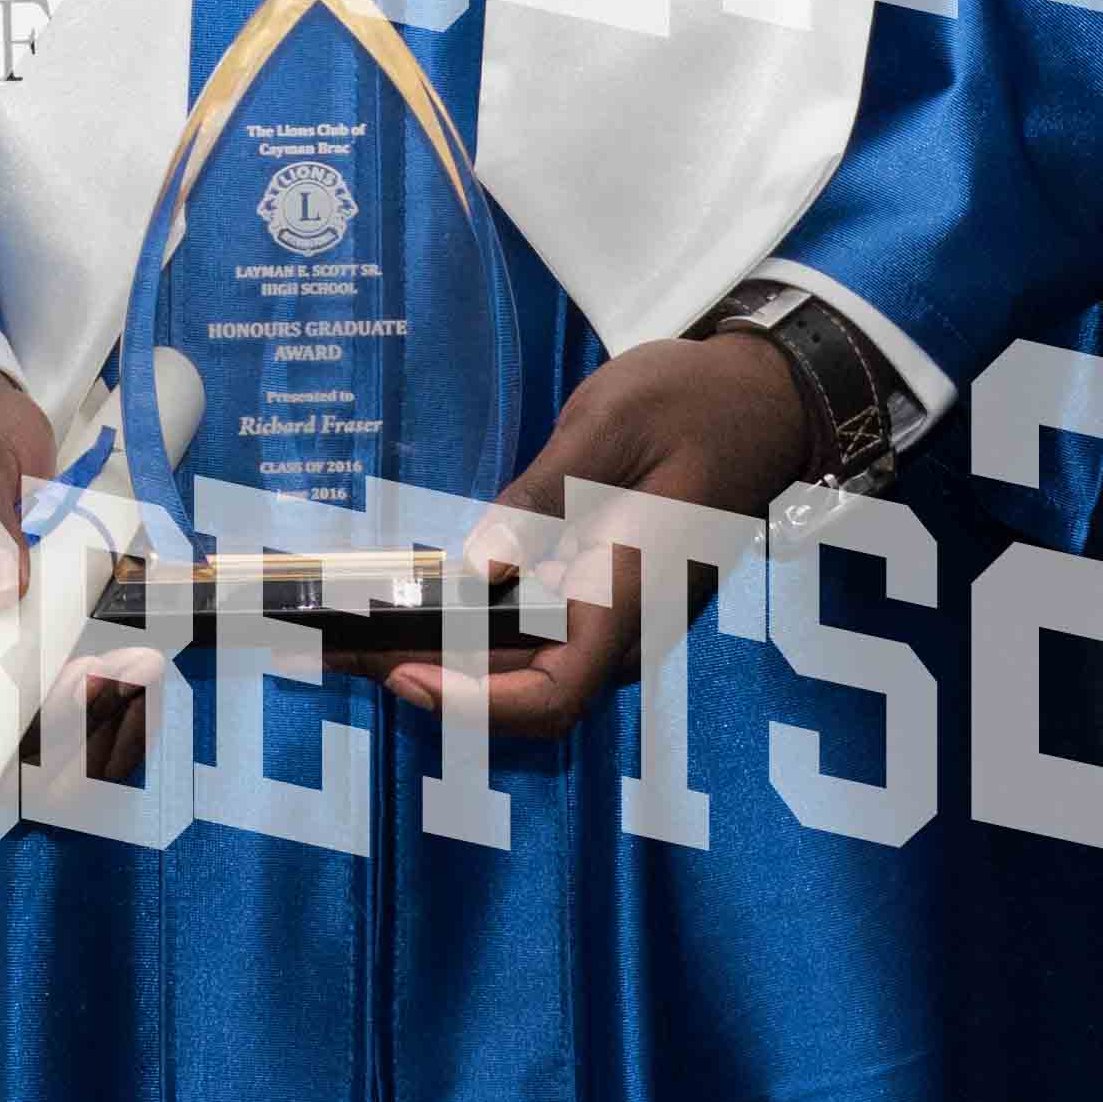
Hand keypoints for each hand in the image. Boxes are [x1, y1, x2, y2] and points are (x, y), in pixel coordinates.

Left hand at [382, 331, 810, 745]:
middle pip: (522, 689)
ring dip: (445, 653)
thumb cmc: (693, 402)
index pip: (552, 695)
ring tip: (356, 626)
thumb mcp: (608, 427)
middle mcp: (625, 623)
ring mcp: (619, 611)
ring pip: (526, 663)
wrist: (765, 396)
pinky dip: (477, 622)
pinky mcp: (609, 590)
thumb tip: (475, 567)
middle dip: (428, 676)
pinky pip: (540, 627)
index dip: (474, 705)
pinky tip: (422, 594)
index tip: (404, 673)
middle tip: (337, 648)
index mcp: (630, 594)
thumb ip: (541, 499)